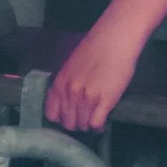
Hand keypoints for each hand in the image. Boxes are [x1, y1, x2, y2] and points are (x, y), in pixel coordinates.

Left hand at [46, 6, 145, 134]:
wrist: (114, 40)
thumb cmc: (95, 50)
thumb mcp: (72, 67)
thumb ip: (66, 84)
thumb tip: (66, 103)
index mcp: (60, 83)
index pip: (52, 114)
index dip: (60, 118)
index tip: (68, 117)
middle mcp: (70, 92)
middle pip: (68, 123)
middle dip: (76, 123)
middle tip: (84, 119)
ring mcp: (87, 97)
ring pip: (83, 125)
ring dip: (88, 125)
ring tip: (94, 119)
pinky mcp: (105, 101)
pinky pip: (96, 124)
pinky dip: (99, 126)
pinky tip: (102, 120)